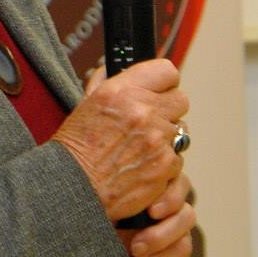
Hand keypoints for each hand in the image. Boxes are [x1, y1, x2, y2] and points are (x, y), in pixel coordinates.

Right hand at [53, 59, 188, 222]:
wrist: (77, 187)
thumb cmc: (77, 147)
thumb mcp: (87, 103)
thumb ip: (107, 82)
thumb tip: (115, 68)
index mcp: (122, 90)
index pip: (166, 71)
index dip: (163, 81)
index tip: (159, 88)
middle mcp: (143, 111)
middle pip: (180, 100)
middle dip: (167, 109)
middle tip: (151, 120)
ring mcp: (157, 139)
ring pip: (180, 131)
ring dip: (166, 137)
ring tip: (141, 147)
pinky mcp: (165, 166)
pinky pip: (177, 159)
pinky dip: (164, 163)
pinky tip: (142, 165)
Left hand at [113, 174, 195, 256]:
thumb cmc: (102, 228)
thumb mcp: (108, 209)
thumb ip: (120, 197)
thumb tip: (121, 193)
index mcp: (158, 191)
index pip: (180, 183)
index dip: (171, 197)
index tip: (151, 211)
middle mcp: (173, 213)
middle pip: (187, 216)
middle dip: (161, 235)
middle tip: (135, 247)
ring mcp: (179, 239)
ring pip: (184, 245)